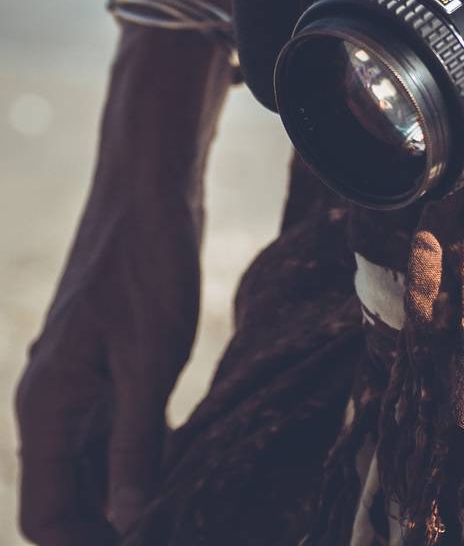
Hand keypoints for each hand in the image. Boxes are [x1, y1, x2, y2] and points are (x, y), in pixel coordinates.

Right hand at [16, 173, 201, 542]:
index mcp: (47, 407)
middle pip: (69, 498)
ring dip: (128, 497)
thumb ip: (139, 442)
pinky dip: (141, 456)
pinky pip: (115, 431)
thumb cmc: (147, 261)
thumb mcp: (152, 357)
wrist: (149, 186)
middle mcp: (52, 402)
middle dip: (111, 528)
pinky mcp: (108, 365)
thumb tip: (130, 520)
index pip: (46, 516)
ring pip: (94, 466)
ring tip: (184, 515)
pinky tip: (182, 467)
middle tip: (178, 530)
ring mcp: (79, 383)